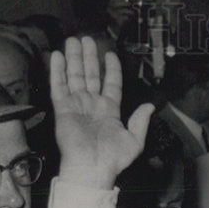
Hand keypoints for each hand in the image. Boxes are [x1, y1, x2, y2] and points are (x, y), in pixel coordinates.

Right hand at [49, 36, 153, 188]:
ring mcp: (77, 105)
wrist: (93, 168)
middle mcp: (93, 105)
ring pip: (75, 76)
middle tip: (87, 39)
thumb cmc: (114, 158)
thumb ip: (140, 121)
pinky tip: (58, 55)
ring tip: (73, 40)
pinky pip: (59, 86)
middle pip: (91, 75)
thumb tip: (150, 106)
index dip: (111, 69)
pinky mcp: (63, 109)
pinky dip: (58, 71)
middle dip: (89, 57)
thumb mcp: (135, 140)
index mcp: (110, 110)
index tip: (110, 54)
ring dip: (74, 58)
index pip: (111, 84)